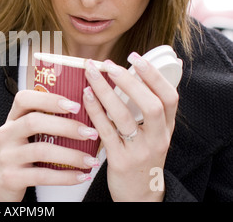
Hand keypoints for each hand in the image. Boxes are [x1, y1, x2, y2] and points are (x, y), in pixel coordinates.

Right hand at [0, 90, 100, 201]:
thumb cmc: (17, 155)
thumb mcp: (22, 135)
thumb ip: (42, 122)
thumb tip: (83, 112)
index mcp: (12, 119)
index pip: (24, 99)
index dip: (49, 99)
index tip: (75, 105)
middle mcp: (6, 134)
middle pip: (35, 122)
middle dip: (67, 126)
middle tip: (91, 133)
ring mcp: (7, 156)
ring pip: (41, 150)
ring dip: (71, 155)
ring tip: (91, 160)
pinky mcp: (10, 177)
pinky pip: (42, 175)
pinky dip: (65, 176)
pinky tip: (81, 176)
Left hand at [83, 52, 178, 201]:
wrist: (139, 196)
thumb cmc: (141, 157)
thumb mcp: (153, 135)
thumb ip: (146, 109)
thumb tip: (137, 75)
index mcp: (166, 129)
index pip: (170, 98)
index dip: (154, 76)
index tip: (136, 58)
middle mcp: (157, 139)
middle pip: (150, 105)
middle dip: (129, 81)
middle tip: (110, 65)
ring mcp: (139, 151)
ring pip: (124, 117)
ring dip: (106, 92)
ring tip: (91, 74)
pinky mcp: (120, 161)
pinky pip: (106, 131)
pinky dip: (95, 111)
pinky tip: (86, 95)